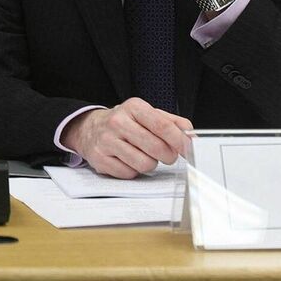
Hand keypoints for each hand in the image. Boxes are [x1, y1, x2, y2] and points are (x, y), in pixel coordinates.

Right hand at [60, 98, 193, 178]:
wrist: (89, 128)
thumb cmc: (124, 122)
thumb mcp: (146, 114)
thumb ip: (172, 123)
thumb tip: (191, 136)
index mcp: (133, 108)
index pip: (163, 126)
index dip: (179, 140)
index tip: (188, 149)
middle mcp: (118, 122)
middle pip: (156, 147)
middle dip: (168, 156)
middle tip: (167, 155)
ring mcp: (107, 141)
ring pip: (145, 164)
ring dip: (150, 163)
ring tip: (143, 155)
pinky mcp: (100, 159)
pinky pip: (130, 173)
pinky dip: (134, 170)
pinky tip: (128, 160)